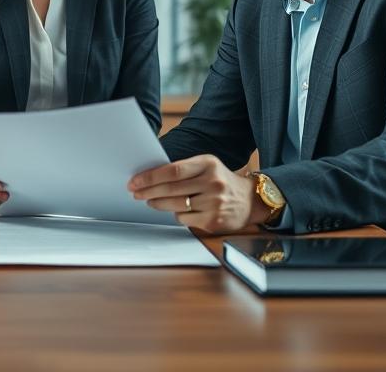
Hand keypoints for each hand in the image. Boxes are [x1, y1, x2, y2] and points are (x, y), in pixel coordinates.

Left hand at [128, 154, 268, 233]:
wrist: (250, 201)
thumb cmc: (221, 181)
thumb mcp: (207, 167)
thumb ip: (184, 169)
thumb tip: (150, 176)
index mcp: (208, 164)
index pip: (172, 170)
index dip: (150, 177)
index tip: (135, 181)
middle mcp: (212, 182)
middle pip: (171, 189)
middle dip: (148, 191)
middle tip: (135, 192)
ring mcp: (214, 203)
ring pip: (175, 205)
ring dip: (158, 204)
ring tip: (151, 201)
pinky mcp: (214, 221)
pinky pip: (185, 219)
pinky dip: (177, 215)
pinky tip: (177, 210)